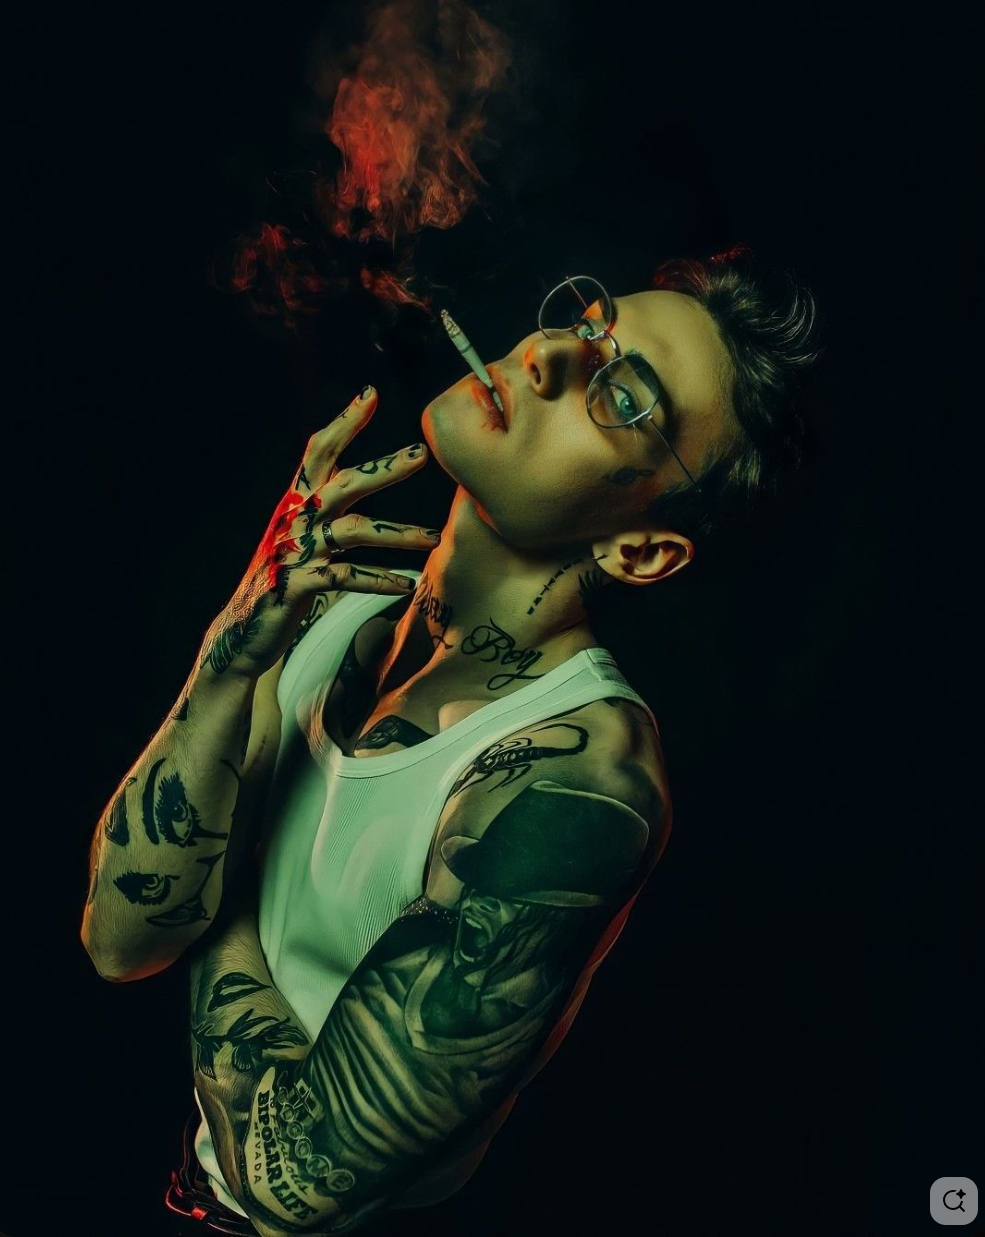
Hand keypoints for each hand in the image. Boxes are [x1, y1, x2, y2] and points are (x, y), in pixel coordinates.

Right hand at [200, 386, 437, 678]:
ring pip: (353, 531)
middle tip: (420, 455)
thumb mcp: (299, 539)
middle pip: (342, 484)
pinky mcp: (297, 585)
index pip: (318, 452)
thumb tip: (359, 484)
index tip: (370, 395)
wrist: (241, 633)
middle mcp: (293, 520)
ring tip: (434, 537)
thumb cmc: (280, 583)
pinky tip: (405, 585)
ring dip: (398, 533)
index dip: (343, 423)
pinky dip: (378, 579)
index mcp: (294, 503)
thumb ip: (324, 513)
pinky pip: (345, 577)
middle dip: (382, 468)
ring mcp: (294, 552)